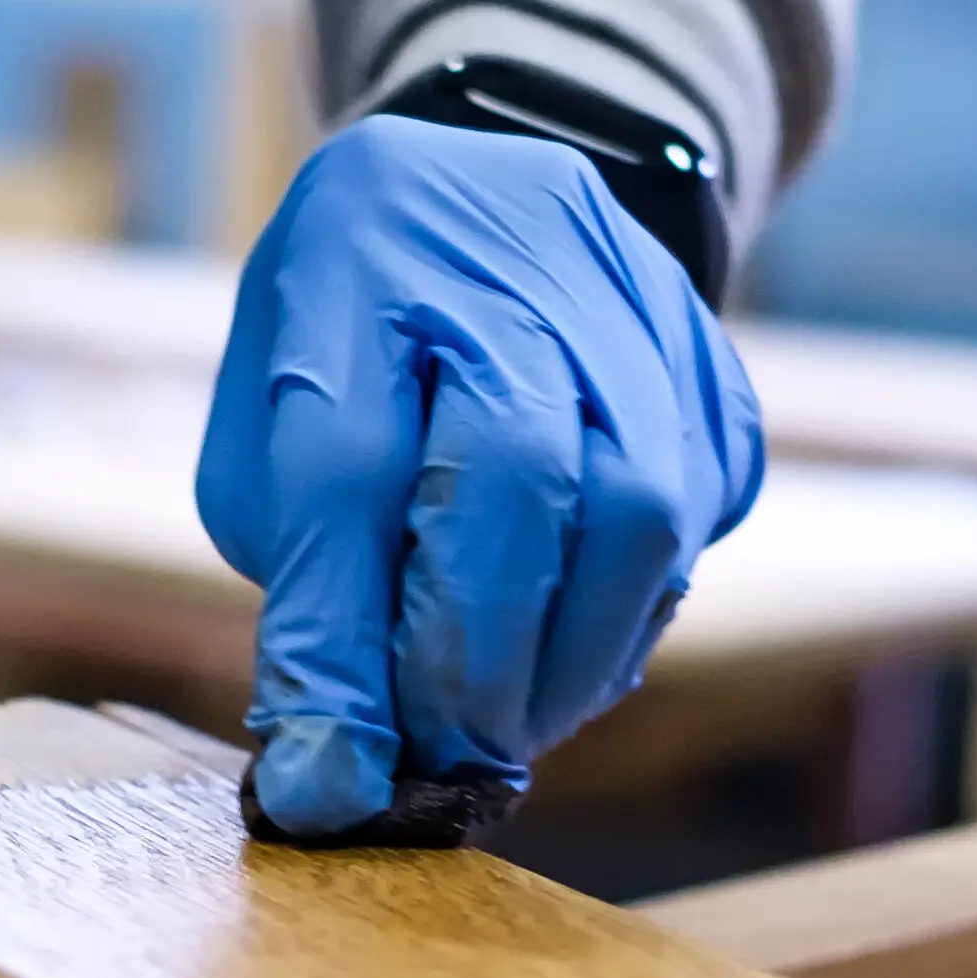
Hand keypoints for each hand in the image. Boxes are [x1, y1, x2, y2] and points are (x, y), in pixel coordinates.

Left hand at [195, 116, 762, 835]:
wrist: (475, 198)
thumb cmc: (344, 349)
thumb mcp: (266, 444)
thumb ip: (304, 594)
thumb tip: (338, 780)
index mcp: (353, 248)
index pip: (345, 463)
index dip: (342, 637)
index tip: (335, 778)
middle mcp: (504, 246)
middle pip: (516, 472)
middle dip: (475, 654)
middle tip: (442, 758)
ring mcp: (632, 292)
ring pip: (641, 503)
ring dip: (572, 653)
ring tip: (507, 717)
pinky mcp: (710, 353)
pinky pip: (707, 504)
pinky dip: (638, 605)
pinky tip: (575, 635)